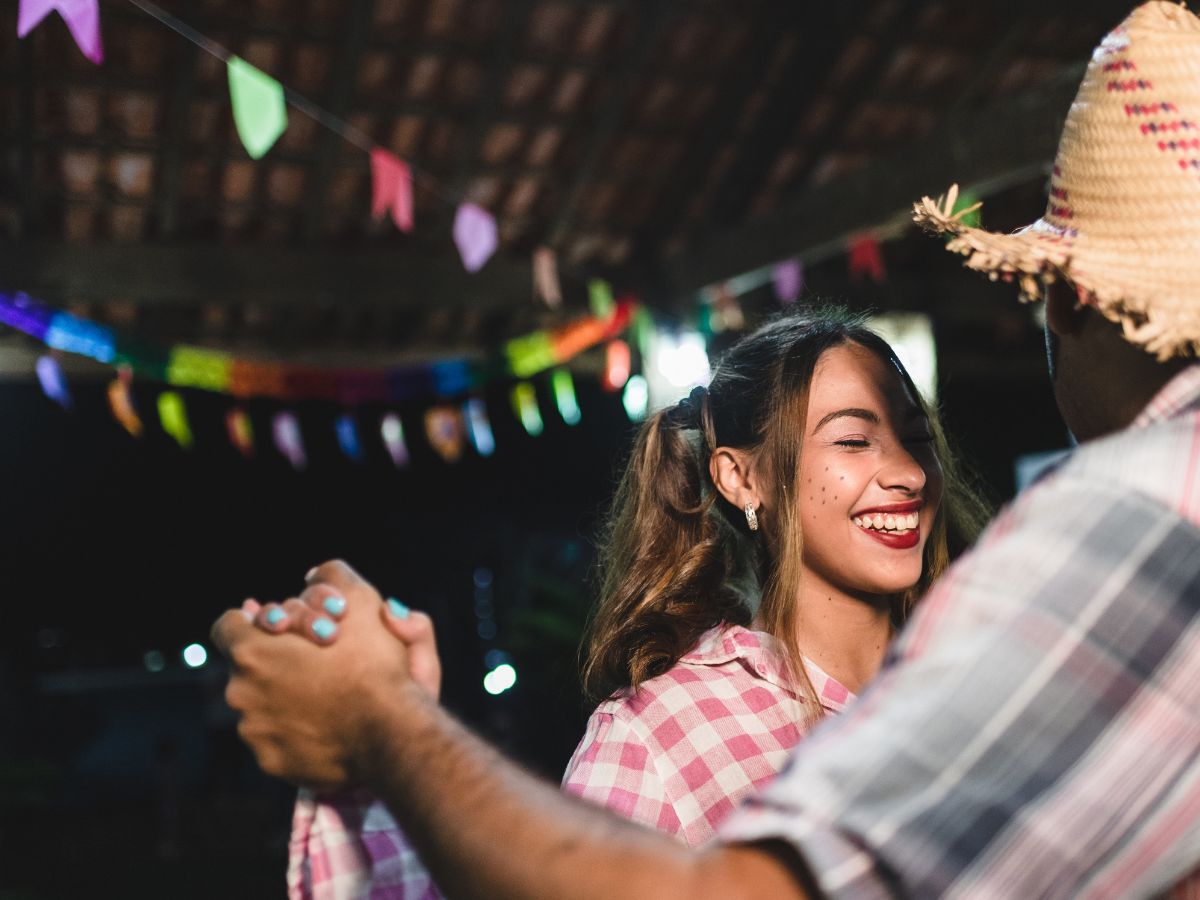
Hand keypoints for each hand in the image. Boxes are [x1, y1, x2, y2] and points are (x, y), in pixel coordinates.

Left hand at [213, 560, 417, 788]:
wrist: (390, 733)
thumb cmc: (373, 664)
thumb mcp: (360, 599)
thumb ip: (330, 575)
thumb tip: (311, 577)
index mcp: (251, 651)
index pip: (228, 625)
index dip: (253, 620)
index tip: (279, 625)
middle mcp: (241, 692)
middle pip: (246, 667)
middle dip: (274, 661)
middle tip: (313, 659)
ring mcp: (254, 731)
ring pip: (259, 704)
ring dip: (283, 696)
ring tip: (325, 694)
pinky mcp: (272, 762)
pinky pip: (275, 738)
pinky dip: (294, 730)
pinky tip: (326, 724)